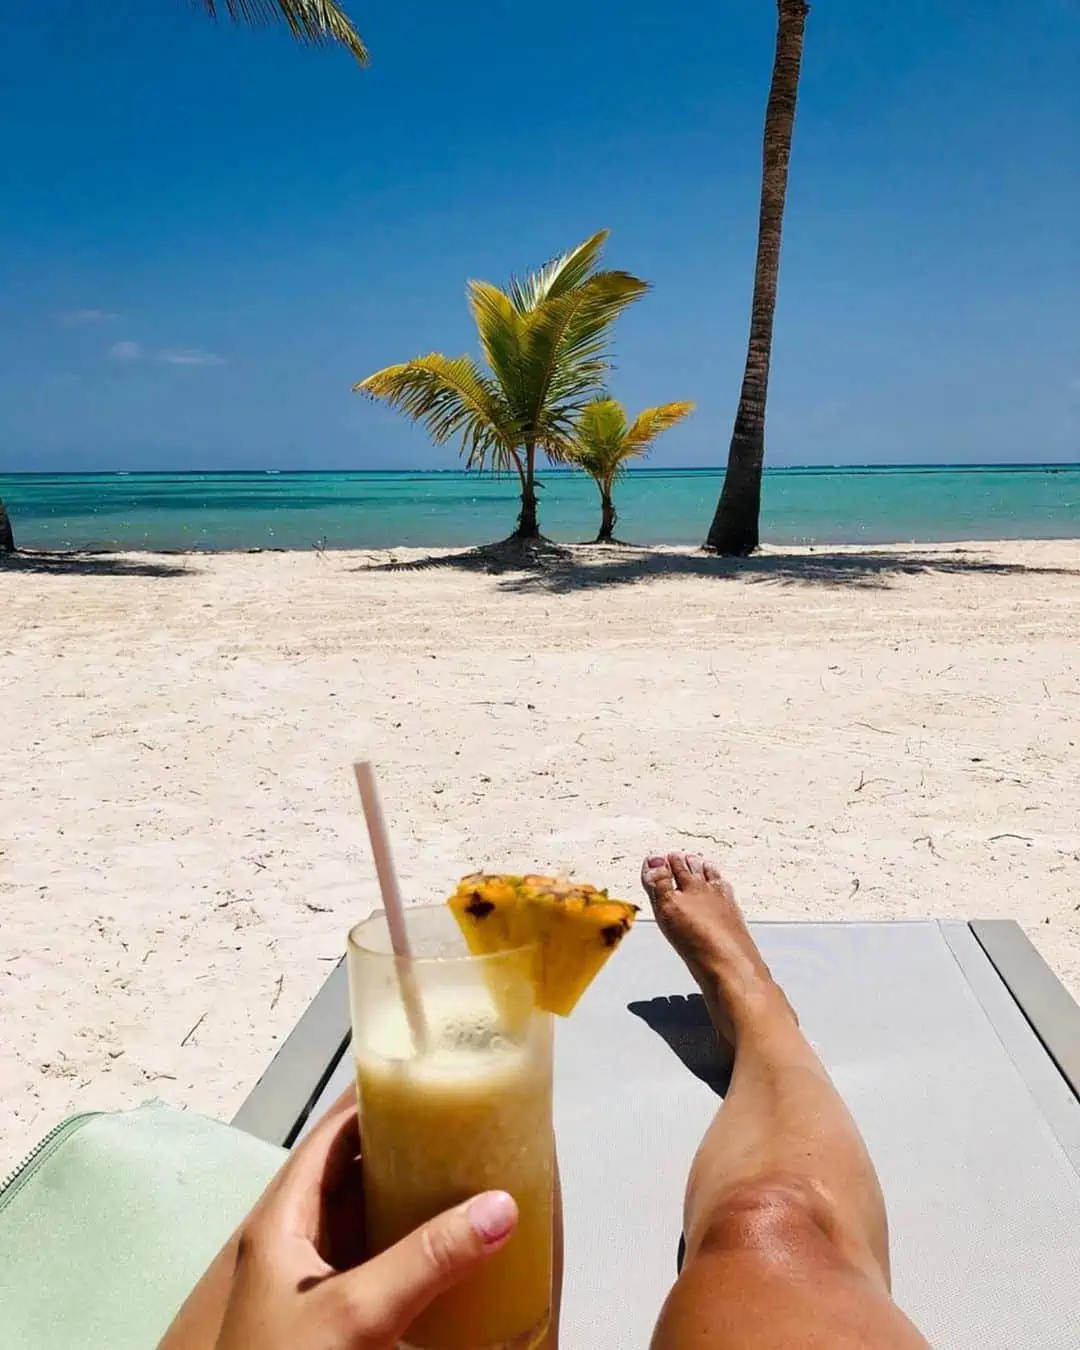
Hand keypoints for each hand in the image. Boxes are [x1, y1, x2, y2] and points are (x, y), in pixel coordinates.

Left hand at [213, 1092, 518, 1349]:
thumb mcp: (356, 1312)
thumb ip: (427, 1259)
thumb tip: (501, 1206)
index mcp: (282, 1221)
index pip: (328, 1136)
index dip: (373, 1102)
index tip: (429, 1079)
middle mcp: (295, 1244)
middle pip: (352, 1175)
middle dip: (405, 1149)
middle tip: (464, 1125)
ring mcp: (315, 1286)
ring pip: (367, 1221)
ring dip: (411, 1198)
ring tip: (467, 1171)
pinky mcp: (337, 1323)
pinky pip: (378, 1265)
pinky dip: (412, 1247)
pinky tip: (450, 1247)